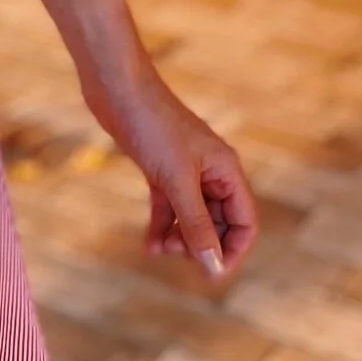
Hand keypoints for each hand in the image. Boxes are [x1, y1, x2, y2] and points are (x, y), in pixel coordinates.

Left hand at [99, 74, 257, 280]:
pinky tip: (149, 245)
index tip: (210, 273)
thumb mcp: (176, 180)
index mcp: (226, 170)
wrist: (116, 88)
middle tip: (176, 252)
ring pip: (193, 219)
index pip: (245, 222)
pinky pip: (169, 208)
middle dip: (201, 244)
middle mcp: (211, 172)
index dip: (232, 250)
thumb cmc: (152, 126)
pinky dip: (162, 226)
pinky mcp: (160, 170)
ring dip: (180, 238)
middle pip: (219, 224)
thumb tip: (214, 267)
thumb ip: (196, 224)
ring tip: (160, 247)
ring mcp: (185, 172)